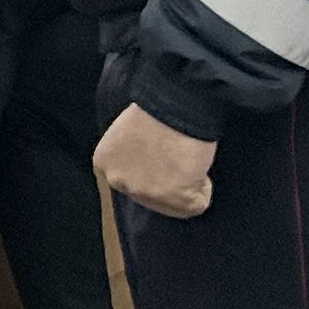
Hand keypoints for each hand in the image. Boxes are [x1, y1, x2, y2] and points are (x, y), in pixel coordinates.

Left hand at [96, 103, 216, 219]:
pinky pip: (198, 204)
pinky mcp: (175, 198)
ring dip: (187, 185)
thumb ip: (130, 156)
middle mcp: (118, 181)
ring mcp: (145, 192)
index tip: (164, 155)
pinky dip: (204, 188)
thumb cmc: (157, 110)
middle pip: (151, 196)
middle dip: (168, 182)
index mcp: (104, 163)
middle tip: (179, 159)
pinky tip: (198, 166)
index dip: (154, 171)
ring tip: (188, 160)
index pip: (131, 181)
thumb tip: (149, 170)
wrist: (176, 104)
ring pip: (175, 204)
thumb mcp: (126, 134)